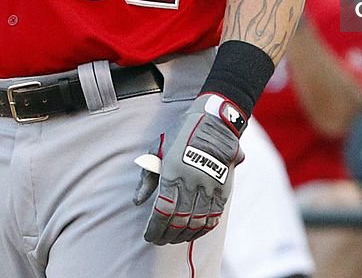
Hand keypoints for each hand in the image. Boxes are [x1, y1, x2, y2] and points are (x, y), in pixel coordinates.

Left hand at [133, 94, 245, 244]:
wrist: (214, 121)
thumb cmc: (182, 134)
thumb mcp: (158, 150)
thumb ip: (148, 178)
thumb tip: (138, 202)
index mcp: (173, 172)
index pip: (162, 211)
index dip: (154, 229)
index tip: (149, 236)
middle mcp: (191, 181)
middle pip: (178, 221)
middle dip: (166, 235)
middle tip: (159, 240)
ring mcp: (209, 186)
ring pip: (196, 222)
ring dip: (183, 235)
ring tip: (174, 238)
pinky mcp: (223, 188)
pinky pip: (213, 217)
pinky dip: (203, 229)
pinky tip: (194, 231)